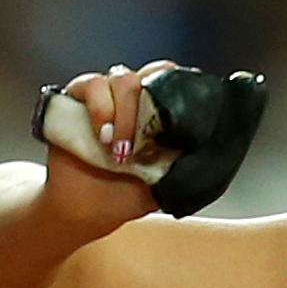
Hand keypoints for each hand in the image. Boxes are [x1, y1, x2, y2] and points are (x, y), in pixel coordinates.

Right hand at [40, 63, 177, 222]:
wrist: (85, 210)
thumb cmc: (125, 195)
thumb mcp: (164, 182)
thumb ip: (183, 163)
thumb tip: (210, 152)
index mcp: (156, 113)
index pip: (171, 79)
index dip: (176, 89)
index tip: (172, 124)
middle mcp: (132, 99)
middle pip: (149, 77)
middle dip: (146, 112)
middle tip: (139, 149)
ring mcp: (105, 96)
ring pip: (122, 78)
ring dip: (123, 114)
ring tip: (117, 150)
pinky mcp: (76, 98)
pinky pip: (91, 84)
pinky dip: (100, 108)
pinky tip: (102, 137)